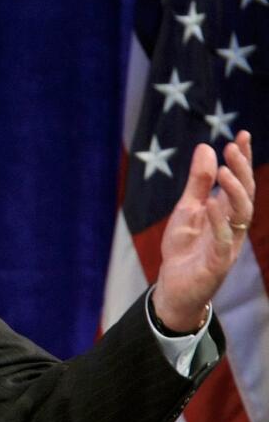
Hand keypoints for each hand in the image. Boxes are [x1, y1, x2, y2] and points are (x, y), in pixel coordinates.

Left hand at [154, 131, 254, 331]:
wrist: (174, 286)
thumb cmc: (184, 248)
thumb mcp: (186, 209)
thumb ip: (198, 183)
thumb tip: (206, 148)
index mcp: (226, 212)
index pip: (239, 182)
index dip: (243, 159)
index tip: (242, 135)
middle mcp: (233, 226)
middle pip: (245, 194)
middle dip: (242, 169)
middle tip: (233, 146)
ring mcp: (228, 244)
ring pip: (241, 215)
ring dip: (235, 191)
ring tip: (225, 170)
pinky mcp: (218, 263)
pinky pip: (223, 240)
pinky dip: (219, 221)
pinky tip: (212, 203)